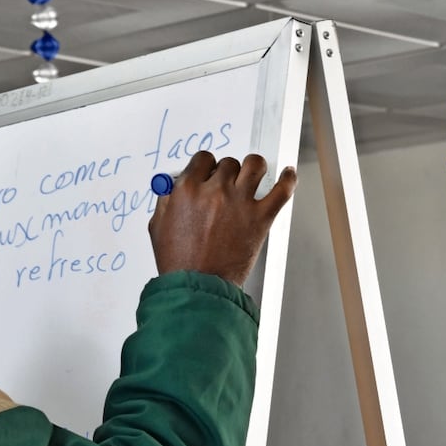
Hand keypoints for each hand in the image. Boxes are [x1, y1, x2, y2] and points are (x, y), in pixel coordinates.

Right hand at [147, 151, 296, 285]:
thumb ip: (166, 201)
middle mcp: (214, 191)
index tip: (209, 173)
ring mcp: (239, 203)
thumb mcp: (158, 226)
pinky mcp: (260, 218)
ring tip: (253, 173)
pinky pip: (282, 190)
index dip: (206, 165)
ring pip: (254, 165)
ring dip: (253, 166)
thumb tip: (174, 186)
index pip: (202, 159)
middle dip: (226, 172)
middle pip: (228, 163)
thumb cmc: (178, 262)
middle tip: (226, 185)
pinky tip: (288, 174)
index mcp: (187, 191)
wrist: (197, 287)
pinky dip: (288, 179)